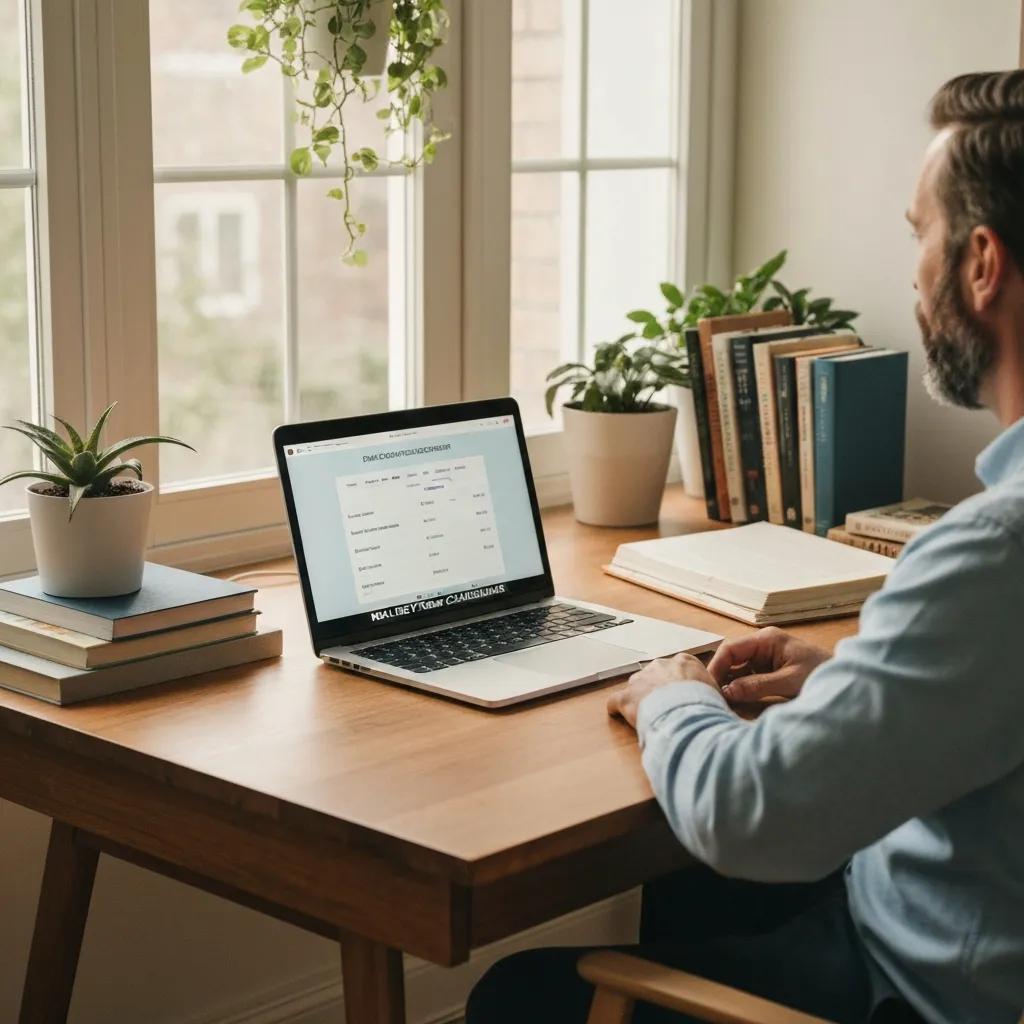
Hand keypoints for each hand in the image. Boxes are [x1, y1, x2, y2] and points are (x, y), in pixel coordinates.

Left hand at [607, 653, 717, 729]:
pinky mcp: (626, 697)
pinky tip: (619, 715)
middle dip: (658, 689)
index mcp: (684, 662)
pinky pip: (615, 701)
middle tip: (666, 707)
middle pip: (655, 675)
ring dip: (640, 699)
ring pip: (636, 687)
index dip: (679, 683)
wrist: (687, 713)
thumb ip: (708, 690)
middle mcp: (660, 666)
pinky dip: (617, 708)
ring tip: (647, 714)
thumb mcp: (715, 692)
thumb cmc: (704, 704)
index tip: (681, 693)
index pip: (678, 667)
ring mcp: (641, 680)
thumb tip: (713, 702)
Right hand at [707, 627, 829, 703]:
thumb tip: (728, 692)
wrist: (849, 682)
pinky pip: (748, 677)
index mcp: (767, 639)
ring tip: (721, 702)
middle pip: (731, 658)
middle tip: (712, 697)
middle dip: (721, 677)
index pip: (731, 649)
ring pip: (738, 669)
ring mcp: (766, 658)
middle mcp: (763, 645)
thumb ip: (757, 686)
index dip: (717, 667)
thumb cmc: (822, 675)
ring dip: (730, 684)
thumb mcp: (789, 682)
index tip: (709, 686)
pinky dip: (741, 688)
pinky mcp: (770, 670)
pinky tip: (735, 701)